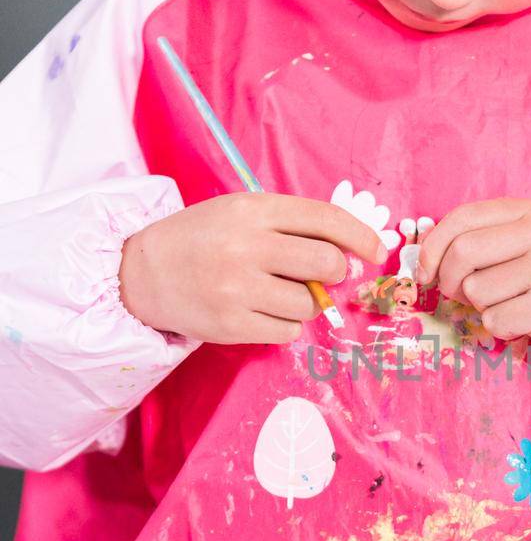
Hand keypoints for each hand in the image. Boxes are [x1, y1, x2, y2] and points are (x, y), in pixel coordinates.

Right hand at [119, 193, 386, 343]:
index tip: (378, 250)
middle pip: (327, 264)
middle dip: (336, 271)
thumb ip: (292, 226)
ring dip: (307, 301)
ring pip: (310, 303)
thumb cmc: (204, 239)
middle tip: (322, 273)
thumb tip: (351, 253)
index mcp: (253, 210)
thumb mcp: (242, 212)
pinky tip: (262, 310)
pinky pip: (288, 330)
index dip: (361, 235)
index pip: (325, 219)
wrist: (143, 272)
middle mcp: (246, 246)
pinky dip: (285, 323)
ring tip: (279, 292)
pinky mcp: (231, 325)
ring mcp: (238, 288)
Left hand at [416, 199, 530, 363]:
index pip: (463, 217)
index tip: (424, 271)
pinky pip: (494, 321)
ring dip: (484, 308)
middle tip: (459, 296)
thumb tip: (428, 257)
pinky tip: (526, 324)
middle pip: (462, 252)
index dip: (432, 246)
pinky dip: (501, 330)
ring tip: (515, 307)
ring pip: (477, 291)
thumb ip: (495, 239)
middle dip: (449, 281)